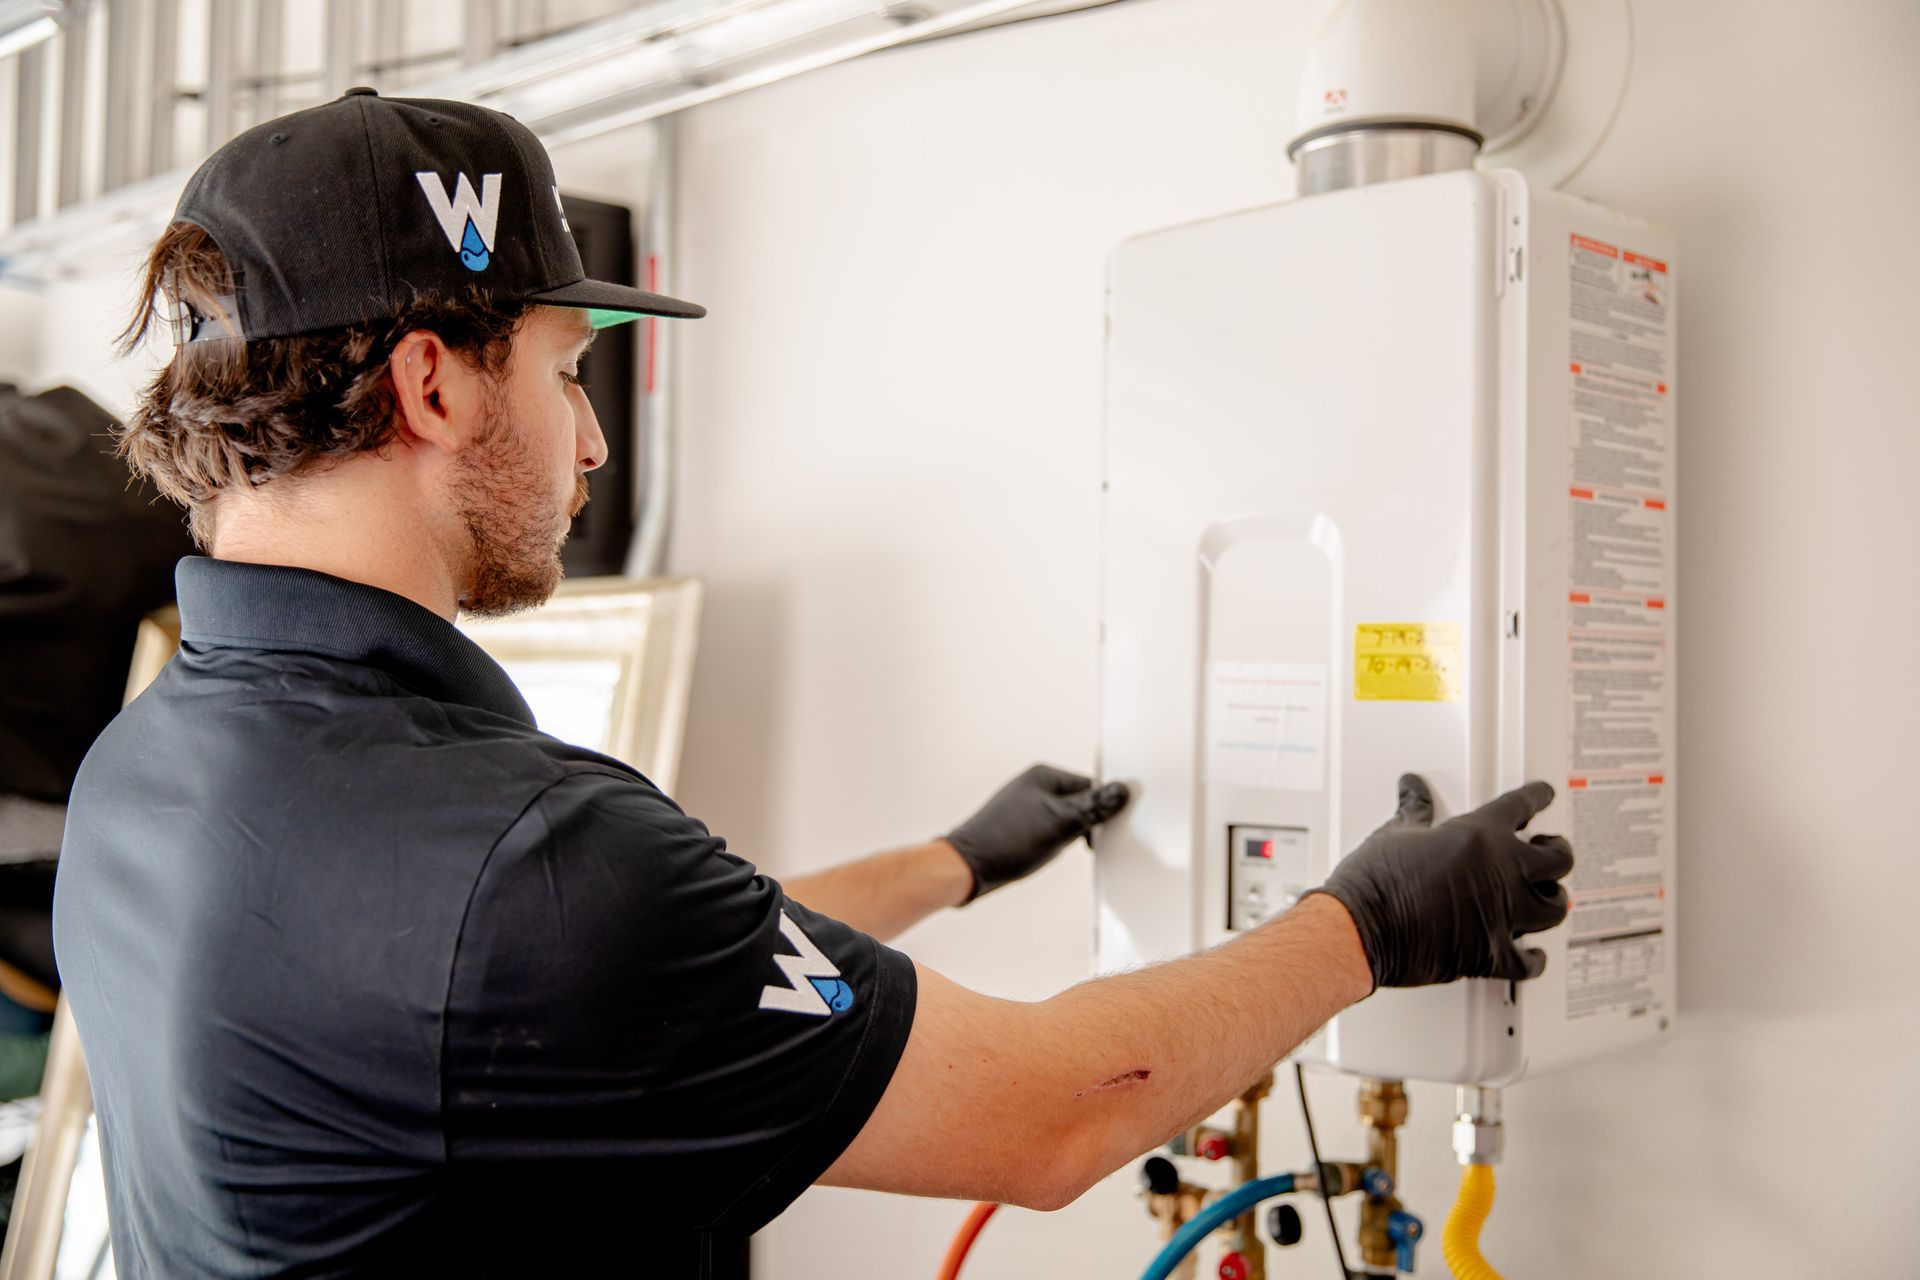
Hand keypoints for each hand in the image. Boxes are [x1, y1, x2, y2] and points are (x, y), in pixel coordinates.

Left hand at [945, 764, 1131, 903]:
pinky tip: (1044, 854)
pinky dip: (1054, 843)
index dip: (1102, 808)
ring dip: (1068, 836)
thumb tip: (1120, 791)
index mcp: (1043, 775)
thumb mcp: (1062, 824)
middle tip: (1078, 840)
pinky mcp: (1019, 826)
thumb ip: (1094, 807)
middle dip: (1084, 824)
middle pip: (1079, 802)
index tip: (1105, 827)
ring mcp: (1025, 807)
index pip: (1091, 785)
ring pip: (1065, 819)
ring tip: (1053, 847)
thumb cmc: (1006, 842)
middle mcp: (1033, 786)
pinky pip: (1050, 830)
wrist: (969, 867)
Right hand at [1306, 775, 1573, 989]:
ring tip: (1549, 897)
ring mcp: (1501, 913)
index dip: (1537, 797)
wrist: (1362, 928)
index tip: (1543, 795)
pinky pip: (1528, 960)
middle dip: (1557, 852)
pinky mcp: (1491, 952)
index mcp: (1478, 835)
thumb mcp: (1395, 833)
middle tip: (1552, 849)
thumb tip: (1413, 791)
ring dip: (1553, 901)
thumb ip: (1415, 811)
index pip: (1520, 806)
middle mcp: (1499, 871)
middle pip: (1557, 858)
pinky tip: (1534, 955)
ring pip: (1555, 907)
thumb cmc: (1374, 883)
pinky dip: (1534, 959)